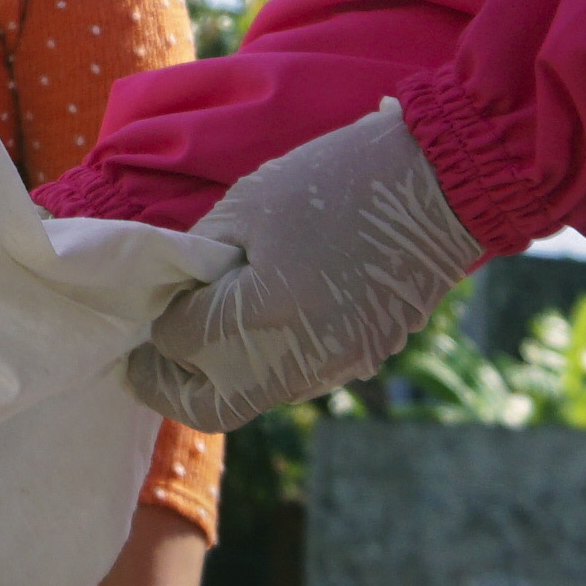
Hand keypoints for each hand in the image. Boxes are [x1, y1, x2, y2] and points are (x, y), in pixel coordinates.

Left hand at [127, 99, 482, 431]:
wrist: (439, 182)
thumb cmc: (337, 177)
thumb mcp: (250, 202)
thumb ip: (201, 256)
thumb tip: (176, 291)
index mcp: (263, 312)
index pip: (181, 340)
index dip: (157, 324)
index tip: (148, 307)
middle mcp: (298, 359)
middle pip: (212, 407)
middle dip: (170, 387)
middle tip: (146, 361)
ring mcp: (336, 368)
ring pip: (255, 397)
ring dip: (219, 378)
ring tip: (198, 337)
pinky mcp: (363, 361)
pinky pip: (296, 378)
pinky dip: (265, 363)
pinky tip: (257, 326)